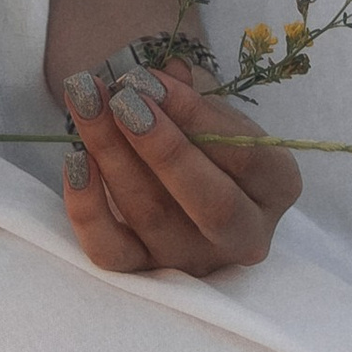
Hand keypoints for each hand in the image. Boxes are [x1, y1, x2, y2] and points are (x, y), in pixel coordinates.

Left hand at [55, 57, 301, 278]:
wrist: (178, 178)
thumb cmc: (204, 138)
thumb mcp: (209, 111)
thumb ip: (189, 94)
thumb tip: (160, 78)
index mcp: (276, 187)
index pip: (245, 155)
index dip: (195, 115)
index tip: (148, 80)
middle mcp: (245, 235)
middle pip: (210, 202)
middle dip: (162, 147)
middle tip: (122, 100)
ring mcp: (194, 260)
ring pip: (152, 217)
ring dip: (112, 154)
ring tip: (86, 104)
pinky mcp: (145, 273)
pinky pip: (110, 251)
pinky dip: (87, 208)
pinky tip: (74, 160)